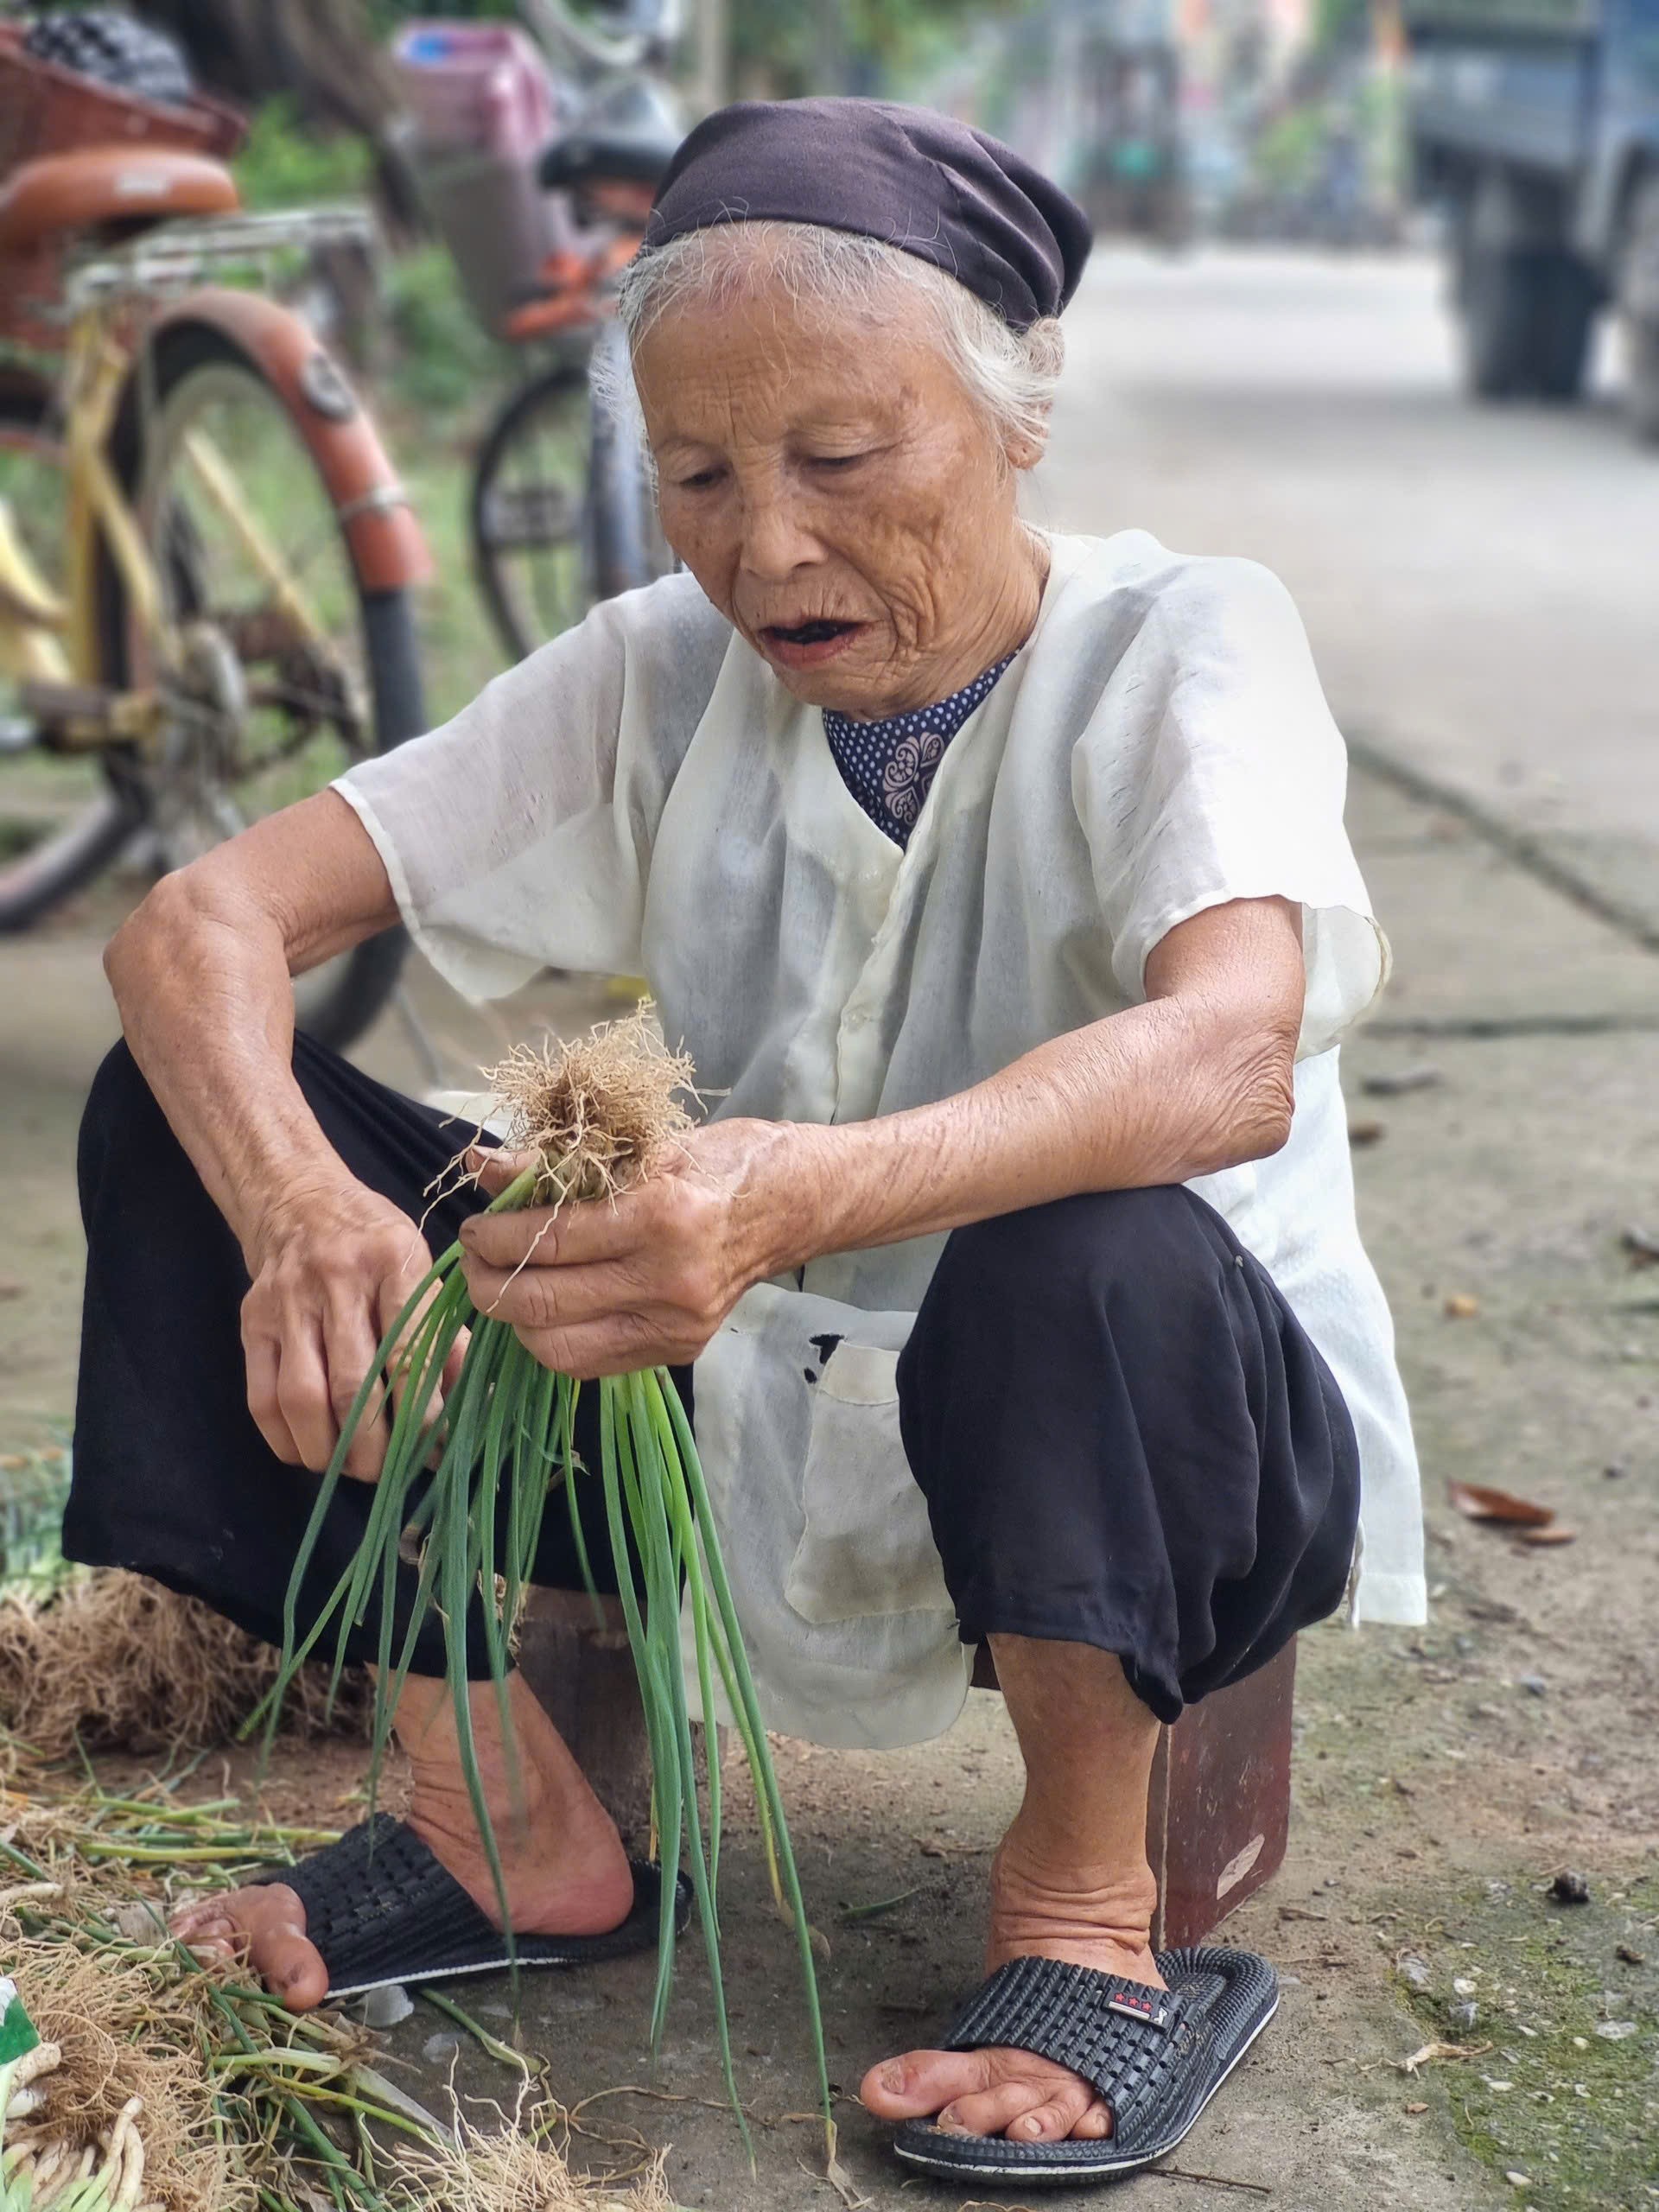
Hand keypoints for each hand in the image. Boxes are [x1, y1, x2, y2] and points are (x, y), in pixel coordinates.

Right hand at [241, 1180, 461, 1479]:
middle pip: (352, 1385)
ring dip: (328, 1450)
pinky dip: (285, 1440)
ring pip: (302, 1398)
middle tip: (389, 1472)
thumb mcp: (424, 1268)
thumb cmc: (377, 1242)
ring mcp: (287, 1301)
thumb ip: (445, 1334)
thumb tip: (473, 1406)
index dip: (422, 1416)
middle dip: (374, 1446)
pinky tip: (309, 1452)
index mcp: (394, 1262)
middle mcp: (337, 1279)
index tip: (434, 1450)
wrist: (299, 1198)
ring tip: (350, 1468)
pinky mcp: (251, 1321)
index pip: (408, 1356)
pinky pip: (261, 1398)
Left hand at [456, 1117, 802, 1377]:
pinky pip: (590, 1363)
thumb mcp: (642, 1147)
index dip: (494, 1238)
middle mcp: (669, 1282)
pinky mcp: (678, 1351)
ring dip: (514, 1321)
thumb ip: (557, 1165)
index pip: (550, 1241)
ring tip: (505, 1286)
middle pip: (544, 1304)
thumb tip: (481, 1166)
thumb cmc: (720, 1163)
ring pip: (558, 1348)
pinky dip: (553, 1339)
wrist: (793, 1206)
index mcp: (661, 1217)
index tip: (473, 1227)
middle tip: (474, 1261)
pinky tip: (547, 1308)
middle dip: (488, 1285)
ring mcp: (675, 1326)